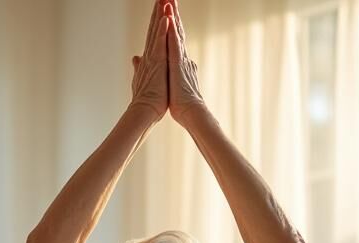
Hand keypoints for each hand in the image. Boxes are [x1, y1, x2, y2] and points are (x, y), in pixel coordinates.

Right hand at [130, 0, 168, 118]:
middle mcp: (150, 54)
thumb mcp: (144, 79)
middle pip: (153, 28)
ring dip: (159, 15)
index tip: (159, 5)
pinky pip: (160, 43)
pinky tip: (166, 18)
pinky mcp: (156, 63)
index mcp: (150, 58)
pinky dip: (162, 30)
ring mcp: (153, 57)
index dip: (156, 19)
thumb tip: (135, 58)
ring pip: (156, 31)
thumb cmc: (148, 99)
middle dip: (157, 10)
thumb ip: (140, 66)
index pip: (153, 34)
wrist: (145, 112)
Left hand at [165, 1, 205, 122]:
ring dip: (173, 16)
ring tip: (169, 0)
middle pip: (176, 29)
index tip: (167, 7)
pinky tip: (170, 20)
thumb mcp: (174, 81)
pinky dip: (172, 32)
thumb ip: (173, 69)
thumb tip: (180, 63)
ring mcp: (181, 59)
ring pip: (176, 33)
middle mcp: (182, 56)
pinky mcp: (178, 65)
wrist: (191, 114)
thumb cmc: (182, 102)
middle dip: (172, 11)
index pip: (174, 37)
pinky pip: (175, 45)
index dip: (170, 22)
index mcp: (178, 60)